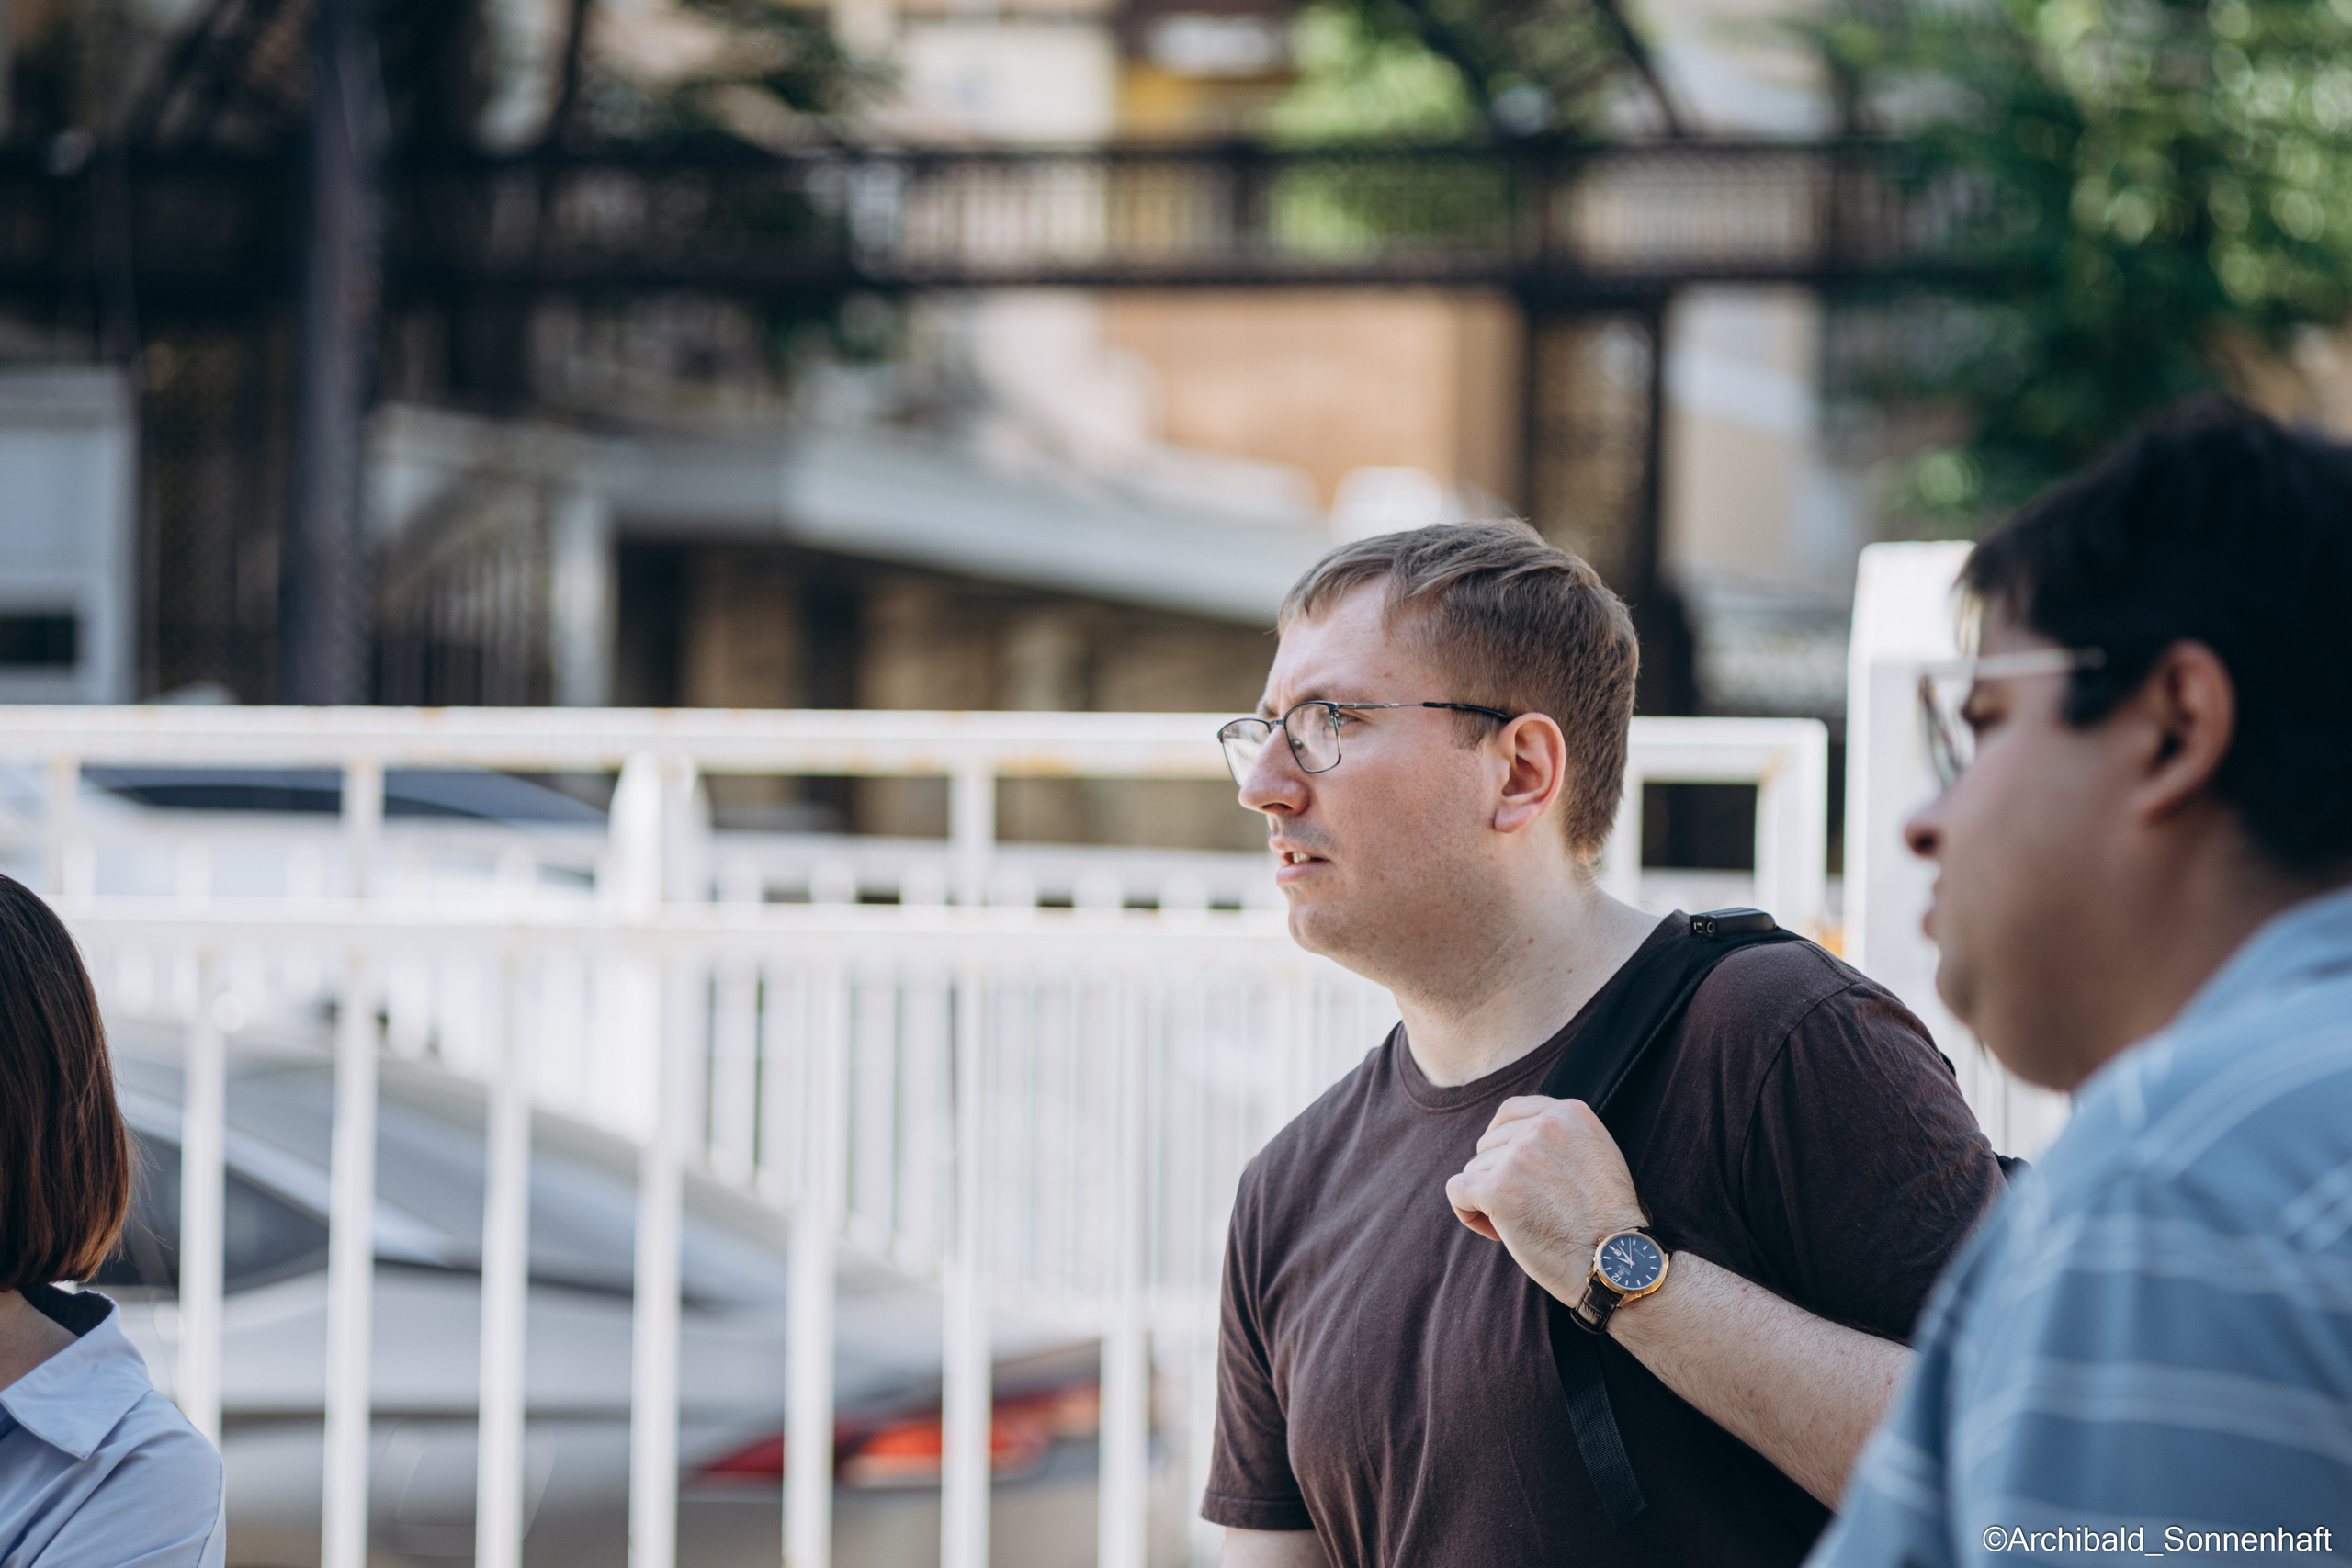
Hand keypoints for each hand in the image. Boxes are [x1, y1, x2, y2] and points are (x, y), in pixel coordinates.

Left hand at [1445, 1096, 1648, 1304]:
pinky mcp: (1497, 1188)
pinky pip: (1457, 1191)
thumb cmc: (1606, 1221)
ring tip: (1522, 1225)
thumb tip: (1513, 1136)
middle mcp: (1543, 1127)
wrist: (1614, 1261)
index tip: (1508, 1167)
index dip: (1501, 1140)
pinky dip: (1469, 1213)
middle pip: (1489, 1143)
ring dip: (1488, 1199)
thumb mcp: (1596, 1155)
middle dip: (1498, 1175)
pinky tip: (1498, 1232)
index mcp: (1569, 1113)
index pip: (1510, 1111)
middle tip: (1527, 1209)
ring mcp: (1519, 1156)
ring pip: (1474, 1169)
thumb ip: (1560, 1136)